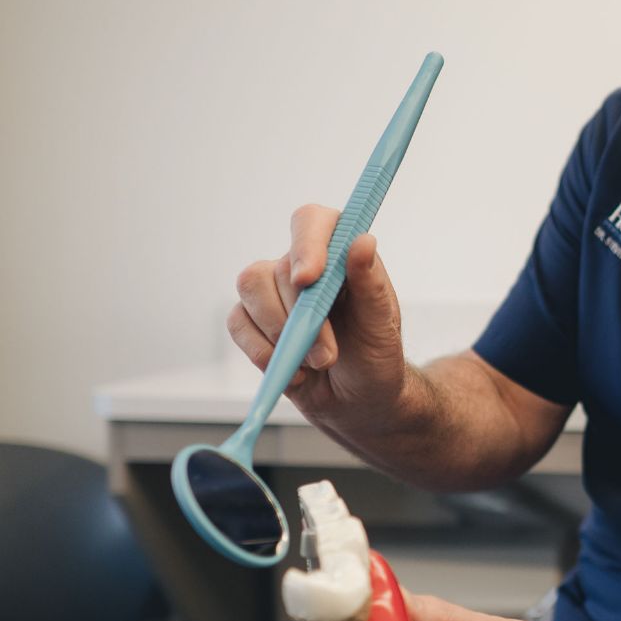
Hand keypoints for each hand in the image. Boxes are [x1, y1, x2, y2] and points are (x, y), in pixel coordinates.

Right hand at [228, 205, 410, 421]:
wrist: (358, 399)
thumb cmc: (375, 354)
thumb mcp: (382, 323)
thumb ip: (371, 282)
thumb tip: (362, 241)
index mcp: (338, 253)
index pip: (311, 222)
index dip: (306, 244)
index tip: (309, 280)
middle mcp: (302, 265)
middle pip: (278, 267)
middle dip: (301, 317)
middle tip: (329, 355)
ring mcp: (273, 291)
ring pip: (250, 288)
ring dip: (279, 333)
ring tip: (316, 363)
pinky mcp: (252, 320)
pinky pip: (238, 322)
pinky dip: (261, 351)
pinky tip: (293, 370)